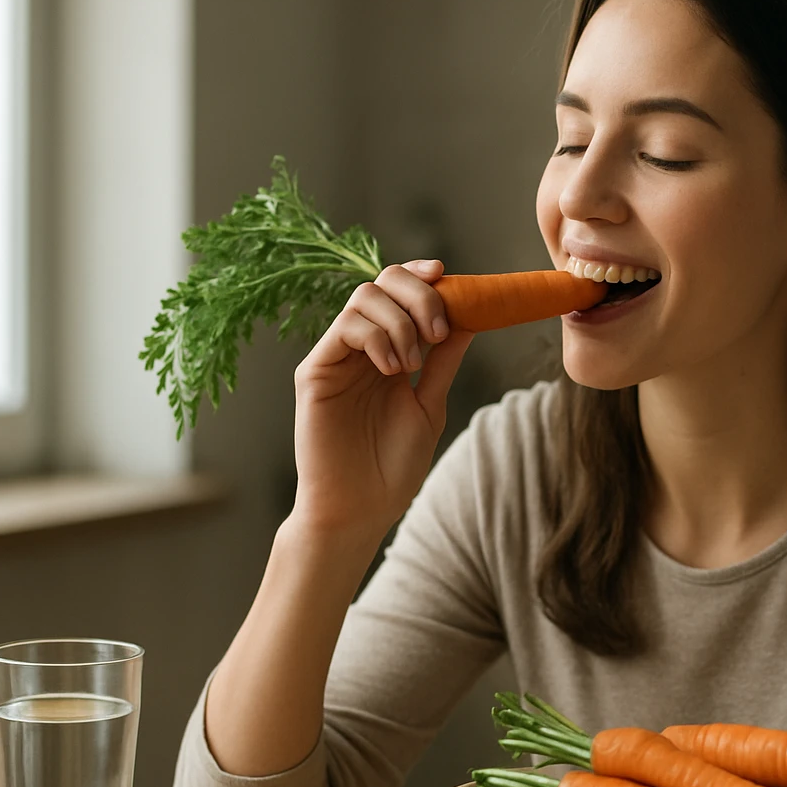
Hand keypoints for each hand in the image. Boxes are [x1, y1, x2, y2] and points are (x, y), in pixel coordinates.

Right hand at [288, 259, 472, 535]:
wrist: (360, 510)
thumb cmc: (392, 467)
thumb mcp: (429, 405)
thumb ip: (444, 362)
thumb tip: (471, 316)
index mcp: (389, 351)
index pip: (400, 293)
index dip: (423, 277)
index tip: (449, 277)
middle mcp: (360, 347)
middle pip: (382, 283)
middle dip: (419, 295)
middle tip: (438, 331)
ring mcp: (336, 357)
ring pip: (363, 298)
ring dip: (400, 322)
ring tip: (412, 366)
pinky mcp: (315, 372)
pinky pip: (345, 328)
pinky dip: (377, 337)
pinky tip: (391, 370)